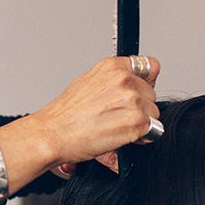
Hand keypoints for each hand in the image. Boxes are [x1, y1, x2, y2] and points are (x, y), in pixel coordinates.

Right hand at [31, 55, 160, 166]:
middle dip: (140, 108)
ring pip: (153, 114)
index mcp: (112, 66)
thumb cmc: (62, 116)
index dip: (146, 82)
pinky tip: (119, 137)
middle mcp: (124, 79)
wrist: (52, 134)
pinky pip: (152, 131)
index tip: (140, 92)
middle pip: (152, 94)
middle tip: (117, 118)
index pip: (149, 66)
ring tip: (115, 128)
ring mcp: (131, 99)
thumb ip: (112, 82)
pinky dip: (140, 138)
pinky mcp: (136, 121)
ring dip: (140, 124)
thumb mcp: (86, 84)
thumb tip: (127, 89)